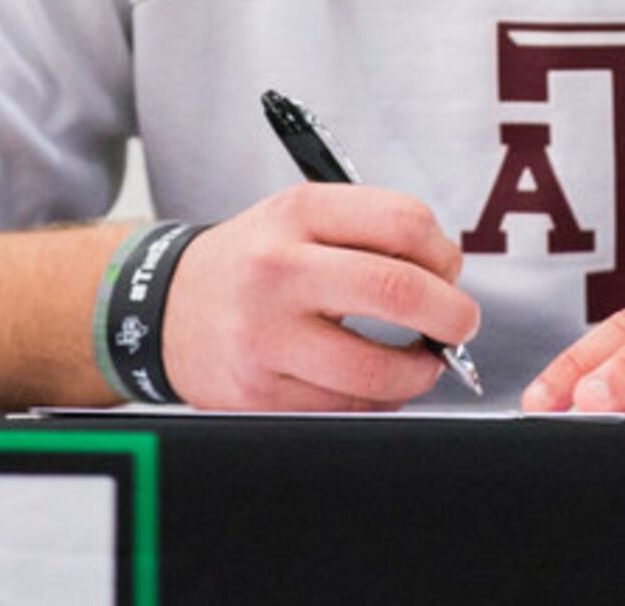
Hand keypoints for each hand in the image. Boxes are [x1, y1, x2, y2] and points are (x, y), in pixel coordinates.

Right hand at [158, 184, 480, 409]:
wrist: (164, 306)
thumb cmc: (254, 261)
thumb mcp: (300, 218)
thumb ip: (372, 233)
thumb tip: (448, 280)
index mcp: (297, 213)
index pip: (404, 223)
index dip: (445, 253)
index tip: (450, 272)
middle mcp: (278, 270)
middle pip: (398, 292)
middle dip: (452, 316)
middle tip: (460, 325)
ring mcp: (264, 337)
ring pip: (376, 370)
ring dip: (420, 372)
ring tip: (422, 362)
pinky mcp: (257, 394)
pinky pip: (345, 410)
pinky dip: (378, 401)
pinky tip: (374, 383)